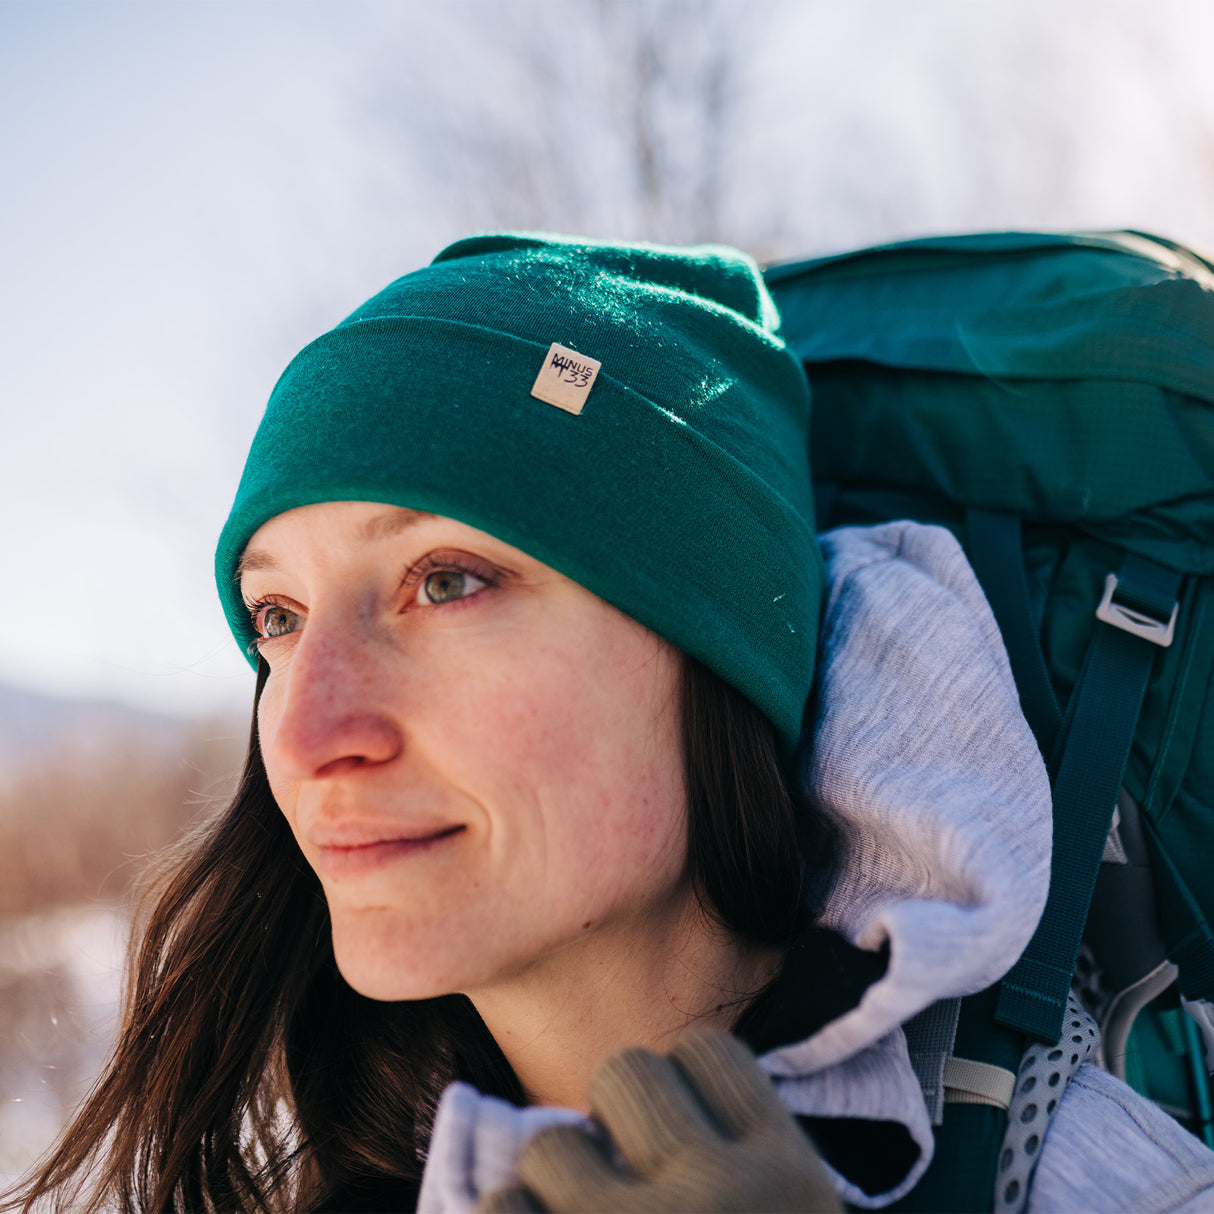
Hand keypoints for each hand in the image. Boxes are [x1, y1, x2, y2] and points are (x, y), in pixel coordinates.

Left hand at [477, 1029, 840, 1212]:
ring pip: (552, 1143)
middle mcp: (717, 1197)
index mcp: (791, 1179)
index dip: (684, 1089)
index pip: (710, 1052)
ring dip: (558, 1189)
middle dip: (616, 1122)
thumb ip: (747, 1155)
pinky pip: (498, 1206)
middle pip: (625, 1071)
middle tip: (625, 1182)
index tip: (683, 1133)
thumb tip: (668, 1071)